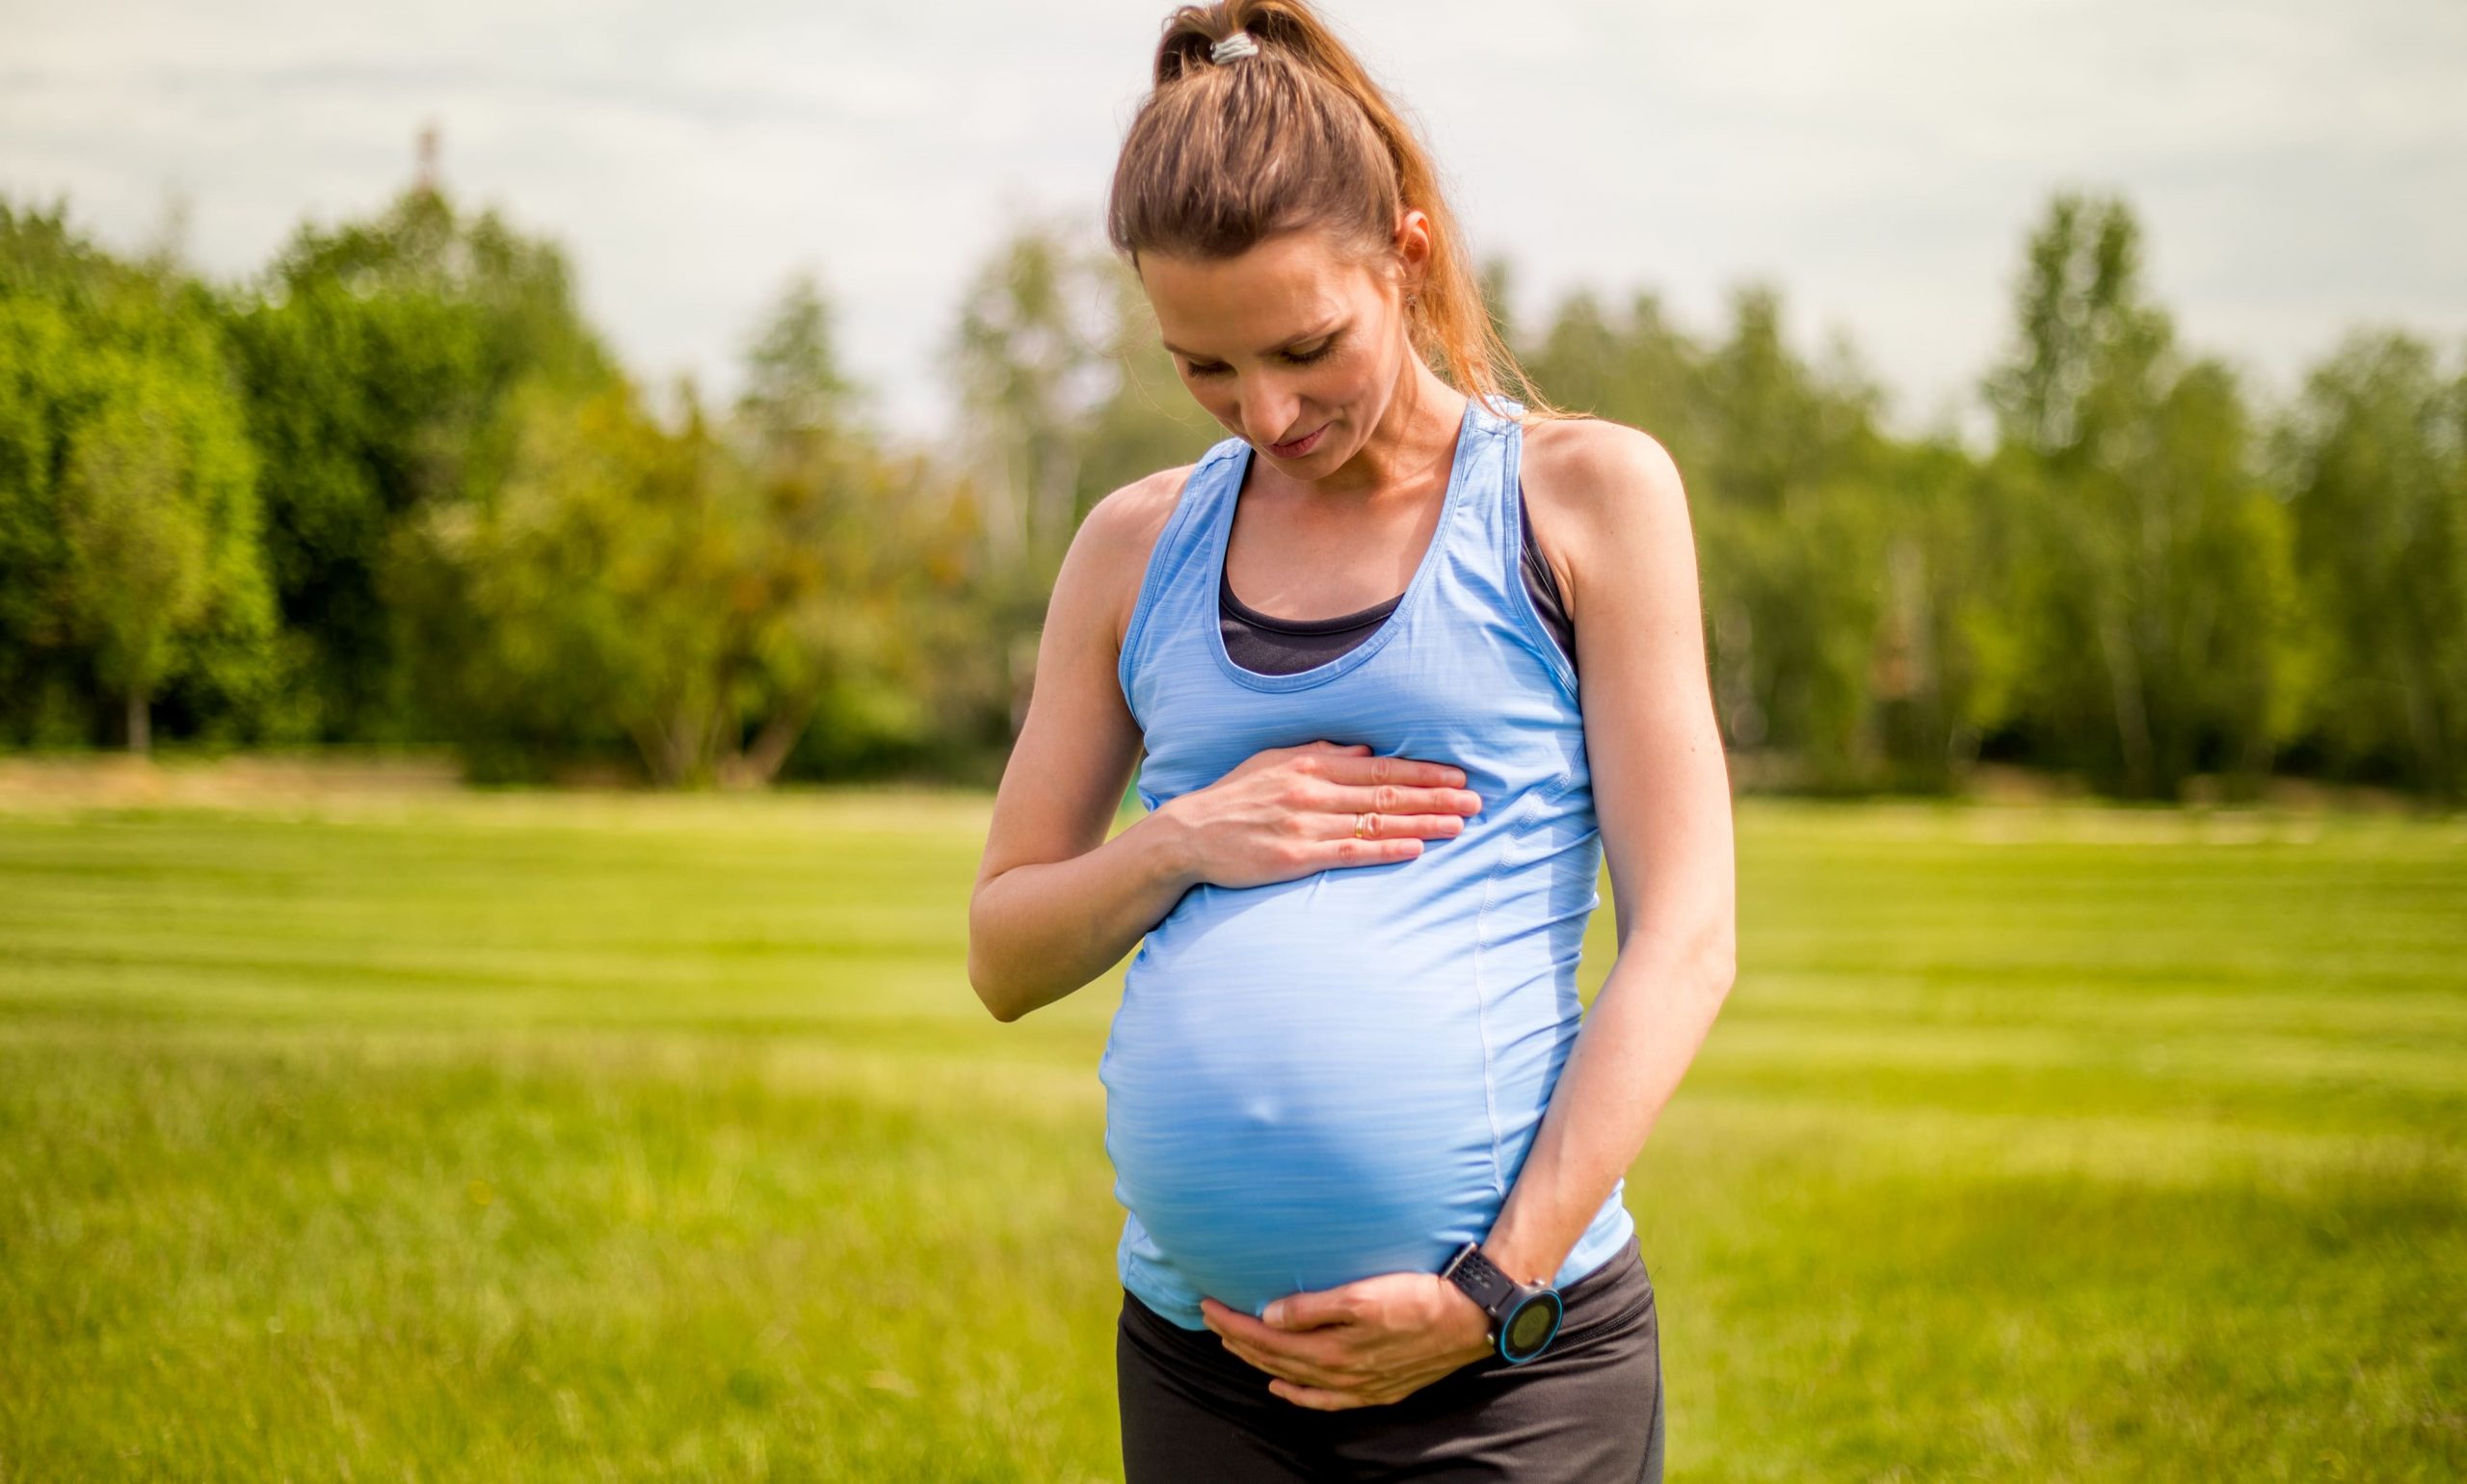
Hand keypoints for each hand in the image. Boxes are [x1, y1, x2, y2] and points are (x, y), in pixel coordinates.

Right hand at [1161, 741, 1482, 890]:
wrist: (1188, 835)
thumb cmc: (1234, 798)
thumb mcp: (1274, 761)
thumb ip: (1321, 753)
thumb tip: (1364, 749)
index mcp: (1310, 763)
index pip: (1379, 767)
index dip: (1422, 771)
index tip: (1457, 775)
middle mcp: (1312, 790)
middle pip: (1387, 792)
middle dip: (1436, 796)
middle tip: (1475, 800)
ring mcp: (1305, 823)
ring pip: (1376, 821)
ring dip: (1422, 822)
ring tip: (1459, 825)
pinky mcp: (1296, 856)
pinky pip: (1350, 852)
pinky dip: (1385, 848)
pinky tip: (1415, 848)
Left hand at [1199, 1268, 1496, 1410]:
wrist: (1468, 1320)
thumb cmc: (1418, 1297)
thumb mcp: (1362, 1294)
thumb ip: (1314, 1308)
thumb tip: (1269, 1315)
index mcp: (1331, 1348)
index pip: (1266, 1338)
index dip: (1234, 1323)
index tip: (1208, 1304)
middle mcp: (1339, 1374)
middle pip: (1274, 1359)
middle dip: (1238, 1340)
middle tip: (1211, 1318)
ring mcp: (1356, 1386)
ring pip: (1293, 1377)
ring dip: (1260, 1362)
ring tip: (1234, 1346)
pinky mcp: (1374, 1390)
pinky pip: (1322, 1400)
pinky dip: (1296, 1394)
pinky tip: (1280, 1388)